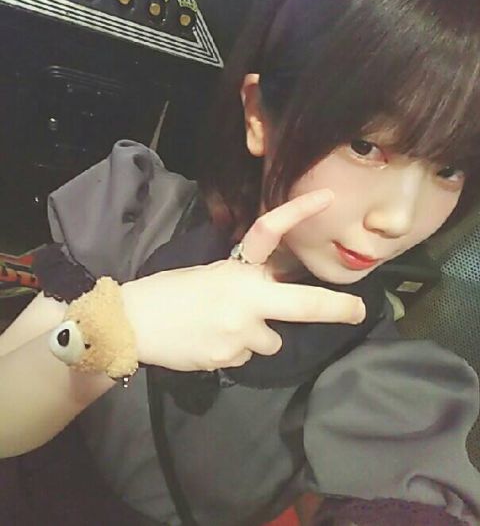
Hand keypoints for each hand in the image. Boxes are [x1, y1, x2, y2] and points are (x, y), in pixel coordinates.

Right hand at [122, 189, 364, 370]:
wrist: (132, 323)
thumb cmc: (168, 291)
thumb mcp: (209, 275)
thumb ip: (244, 285)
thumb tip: (267, 306)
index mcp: (237, 270)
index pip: (268, 233)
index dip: (298, 212)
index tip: (327, 200)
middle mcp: (246, 301)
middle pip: (304, 305)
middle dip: (336, 308)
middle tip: (358, 309)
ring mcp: (240, 334)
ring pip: (270, 340)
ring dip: (256, 335)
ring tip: (222, 328)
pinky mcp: (228, 359)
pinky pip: (245, 356)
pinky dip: (234, 350)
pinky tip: (210, 342)